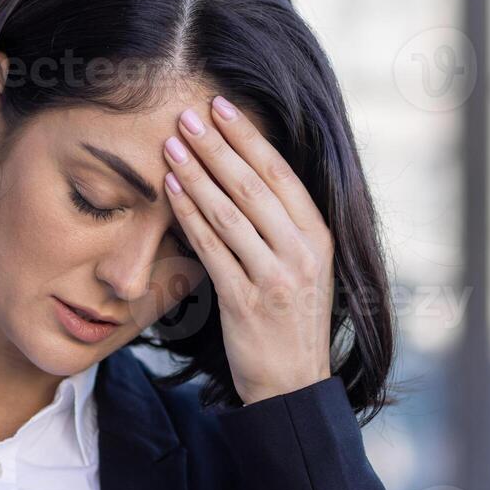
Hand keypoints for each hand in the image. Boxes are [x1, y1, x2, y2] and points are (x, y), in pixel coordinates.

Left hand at [161, 94, 333, 405]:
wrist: (291, 383)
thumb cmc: (288, 319)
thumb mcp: (301, 265)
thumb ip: (282, 224)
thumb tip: (246, 171)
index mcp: (319, 236)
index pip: (281, 173)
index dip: (248, 136)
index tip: (221, 105)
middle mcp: (302, 252)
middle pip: (254, 185)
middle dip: (217, 145)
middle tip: (186, 113)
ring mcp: (275, 277)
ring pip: (230, 212)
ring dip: (197, 173)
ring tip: (171, 143)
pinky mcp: (245, 301)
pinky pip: (211, 248)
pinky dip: (189, 214)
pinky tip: (171, 189)